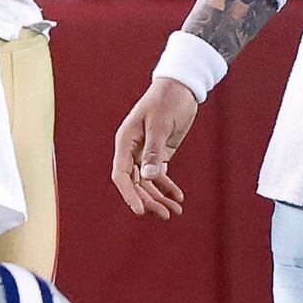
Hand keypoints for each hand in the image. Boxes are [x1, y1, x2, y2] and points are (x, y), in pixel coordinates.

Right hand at [112, 78, 199, 219]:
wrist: (181, 88)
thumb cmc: (167, 100)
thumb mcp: (160, 124)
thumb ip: (153, 151)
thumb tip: (148, 177)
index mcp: (125, 141)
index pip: (121, 175)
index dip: (129, 194)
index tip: (140, 210)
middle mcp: (132, 150)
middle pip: (135, 183)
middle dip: (149, 200)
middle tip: (166, 215)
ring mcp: (145, 154)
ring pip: (147, 183)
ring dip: (159, 198)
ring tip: (175, 212)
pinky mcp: (159, 154)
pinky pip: (159, 176)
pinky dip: (168, 187)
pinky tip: (178, 198)